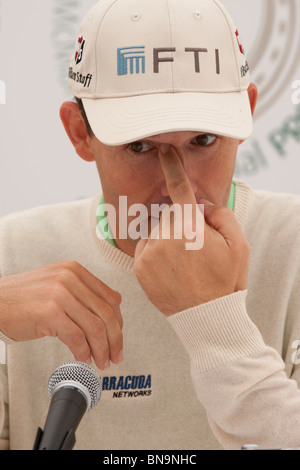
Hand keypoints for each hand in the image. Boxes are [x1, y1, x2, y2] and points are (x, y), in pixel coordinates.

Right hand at [0, 261, 122, 368]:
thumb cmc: (23, 297)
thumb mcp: (57, 284)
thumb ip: (84, 290)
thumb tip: (115, 301)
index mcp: (74, 270)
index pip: (110, 298)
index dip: (118, 323)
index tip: (117, 338)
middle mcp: (70, 278)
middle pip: (106, 313)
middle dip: (114, 340)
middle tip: (115, 356)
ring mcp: (59, 294)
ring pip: (94, 327)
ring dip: (101, 349)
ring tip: (101, 361)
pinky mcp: (49, 312)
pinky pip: (76, 337)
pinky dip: (83, 352)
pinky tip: (83, 358)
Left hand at [134, 144, 249, 315]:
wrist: (207, 317)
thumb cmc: (226, 281)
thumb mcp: (238, 244)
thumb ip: (221, 214)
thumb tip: (201, 205)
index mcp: (189, 226)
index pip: (179, 187)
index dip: (172, 166)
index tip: (164, 152)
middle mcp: (165, 235)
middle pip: (170, 214)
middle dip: (182, 222)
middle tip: (197, 248)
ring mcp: (149, 252)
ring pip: (157, 230)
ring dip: (168, 237)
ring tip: (184, 262)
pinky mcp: (139, 267)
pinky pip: (146, 246)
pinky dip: (157, 250)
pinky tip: (172, 268)